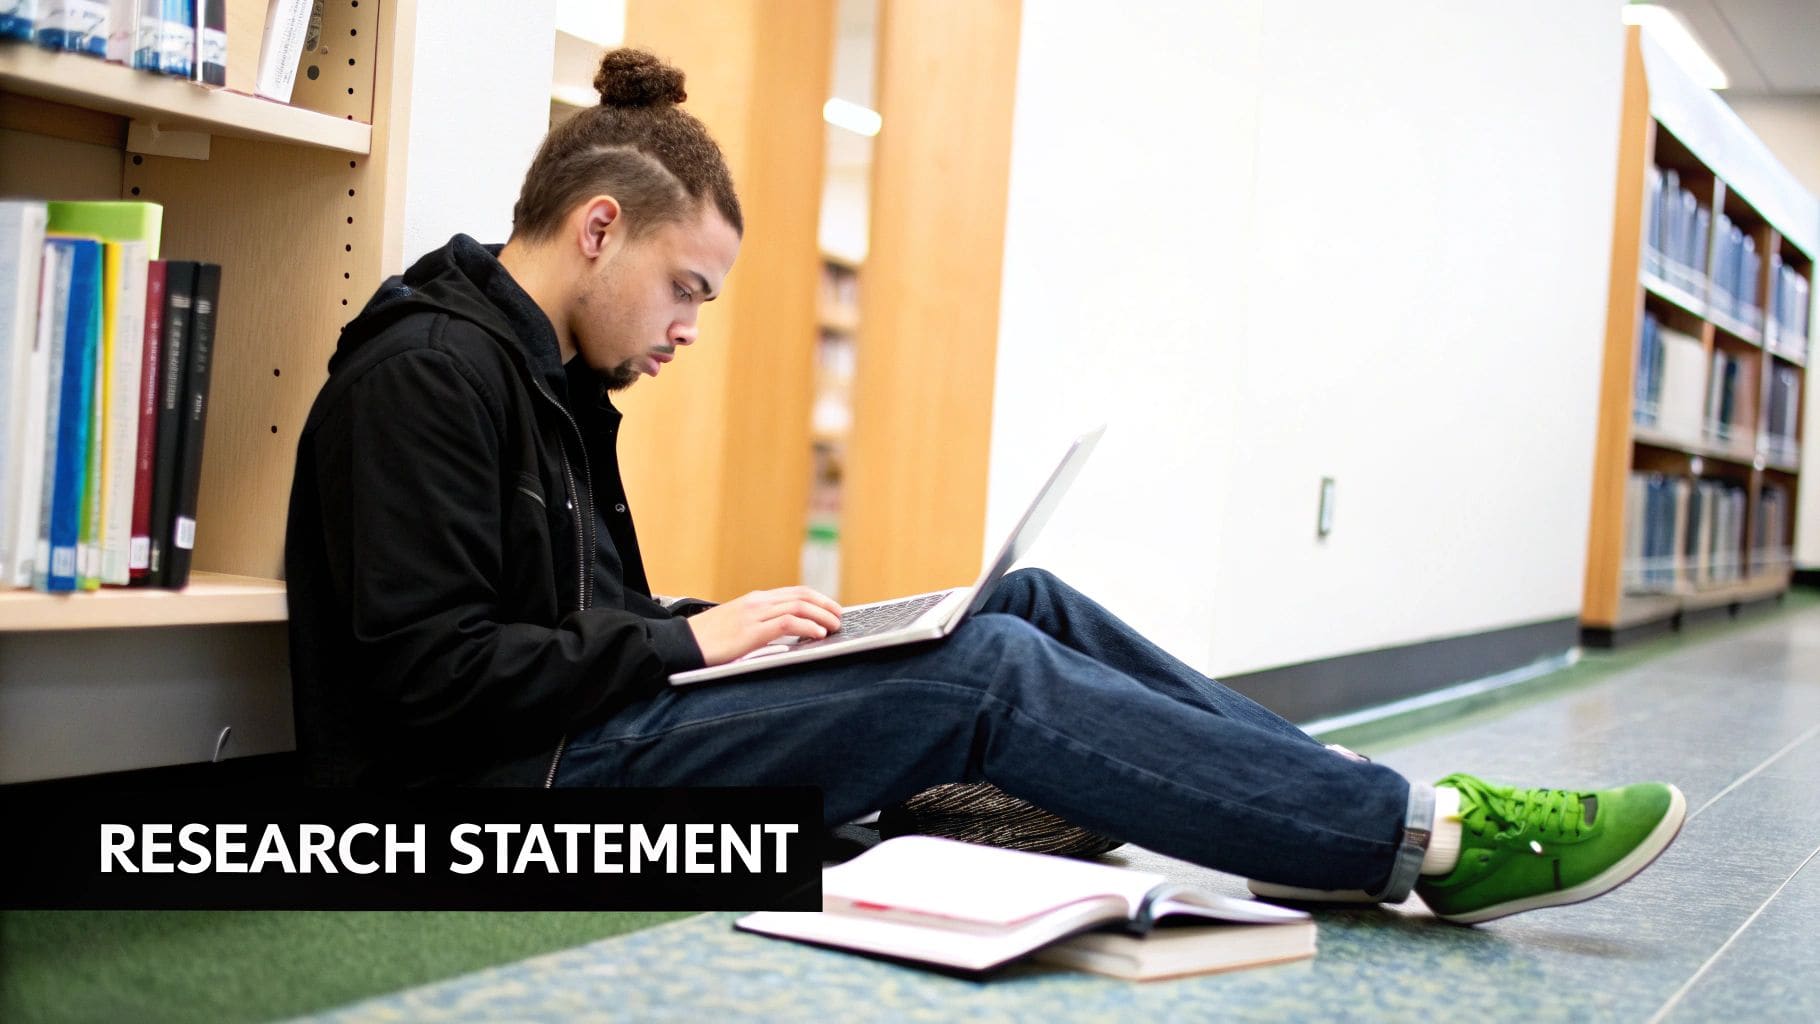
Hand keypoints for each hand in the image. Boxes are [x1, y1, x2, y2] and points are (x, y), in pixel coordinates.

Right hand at [686, 587, 843, 665]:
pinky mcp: (750, 631)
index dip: (818, 600)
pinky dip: (806, 627)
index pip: (795, 593)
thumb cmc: (707, 641)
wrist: (682, 645)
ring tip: (834, 627)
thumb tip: (785, 635)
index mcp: (755, 601)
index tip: (832, 610)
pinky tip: (817, 634)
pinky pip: (786, 623)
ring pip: (798, 606)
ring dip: (822, 616)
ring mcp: (753, 614)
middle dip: (826, 605)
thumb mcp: (738, 628)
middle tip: (840, 618)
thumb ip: (760, 627)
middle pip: (801, 596)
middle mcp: (757, 602)